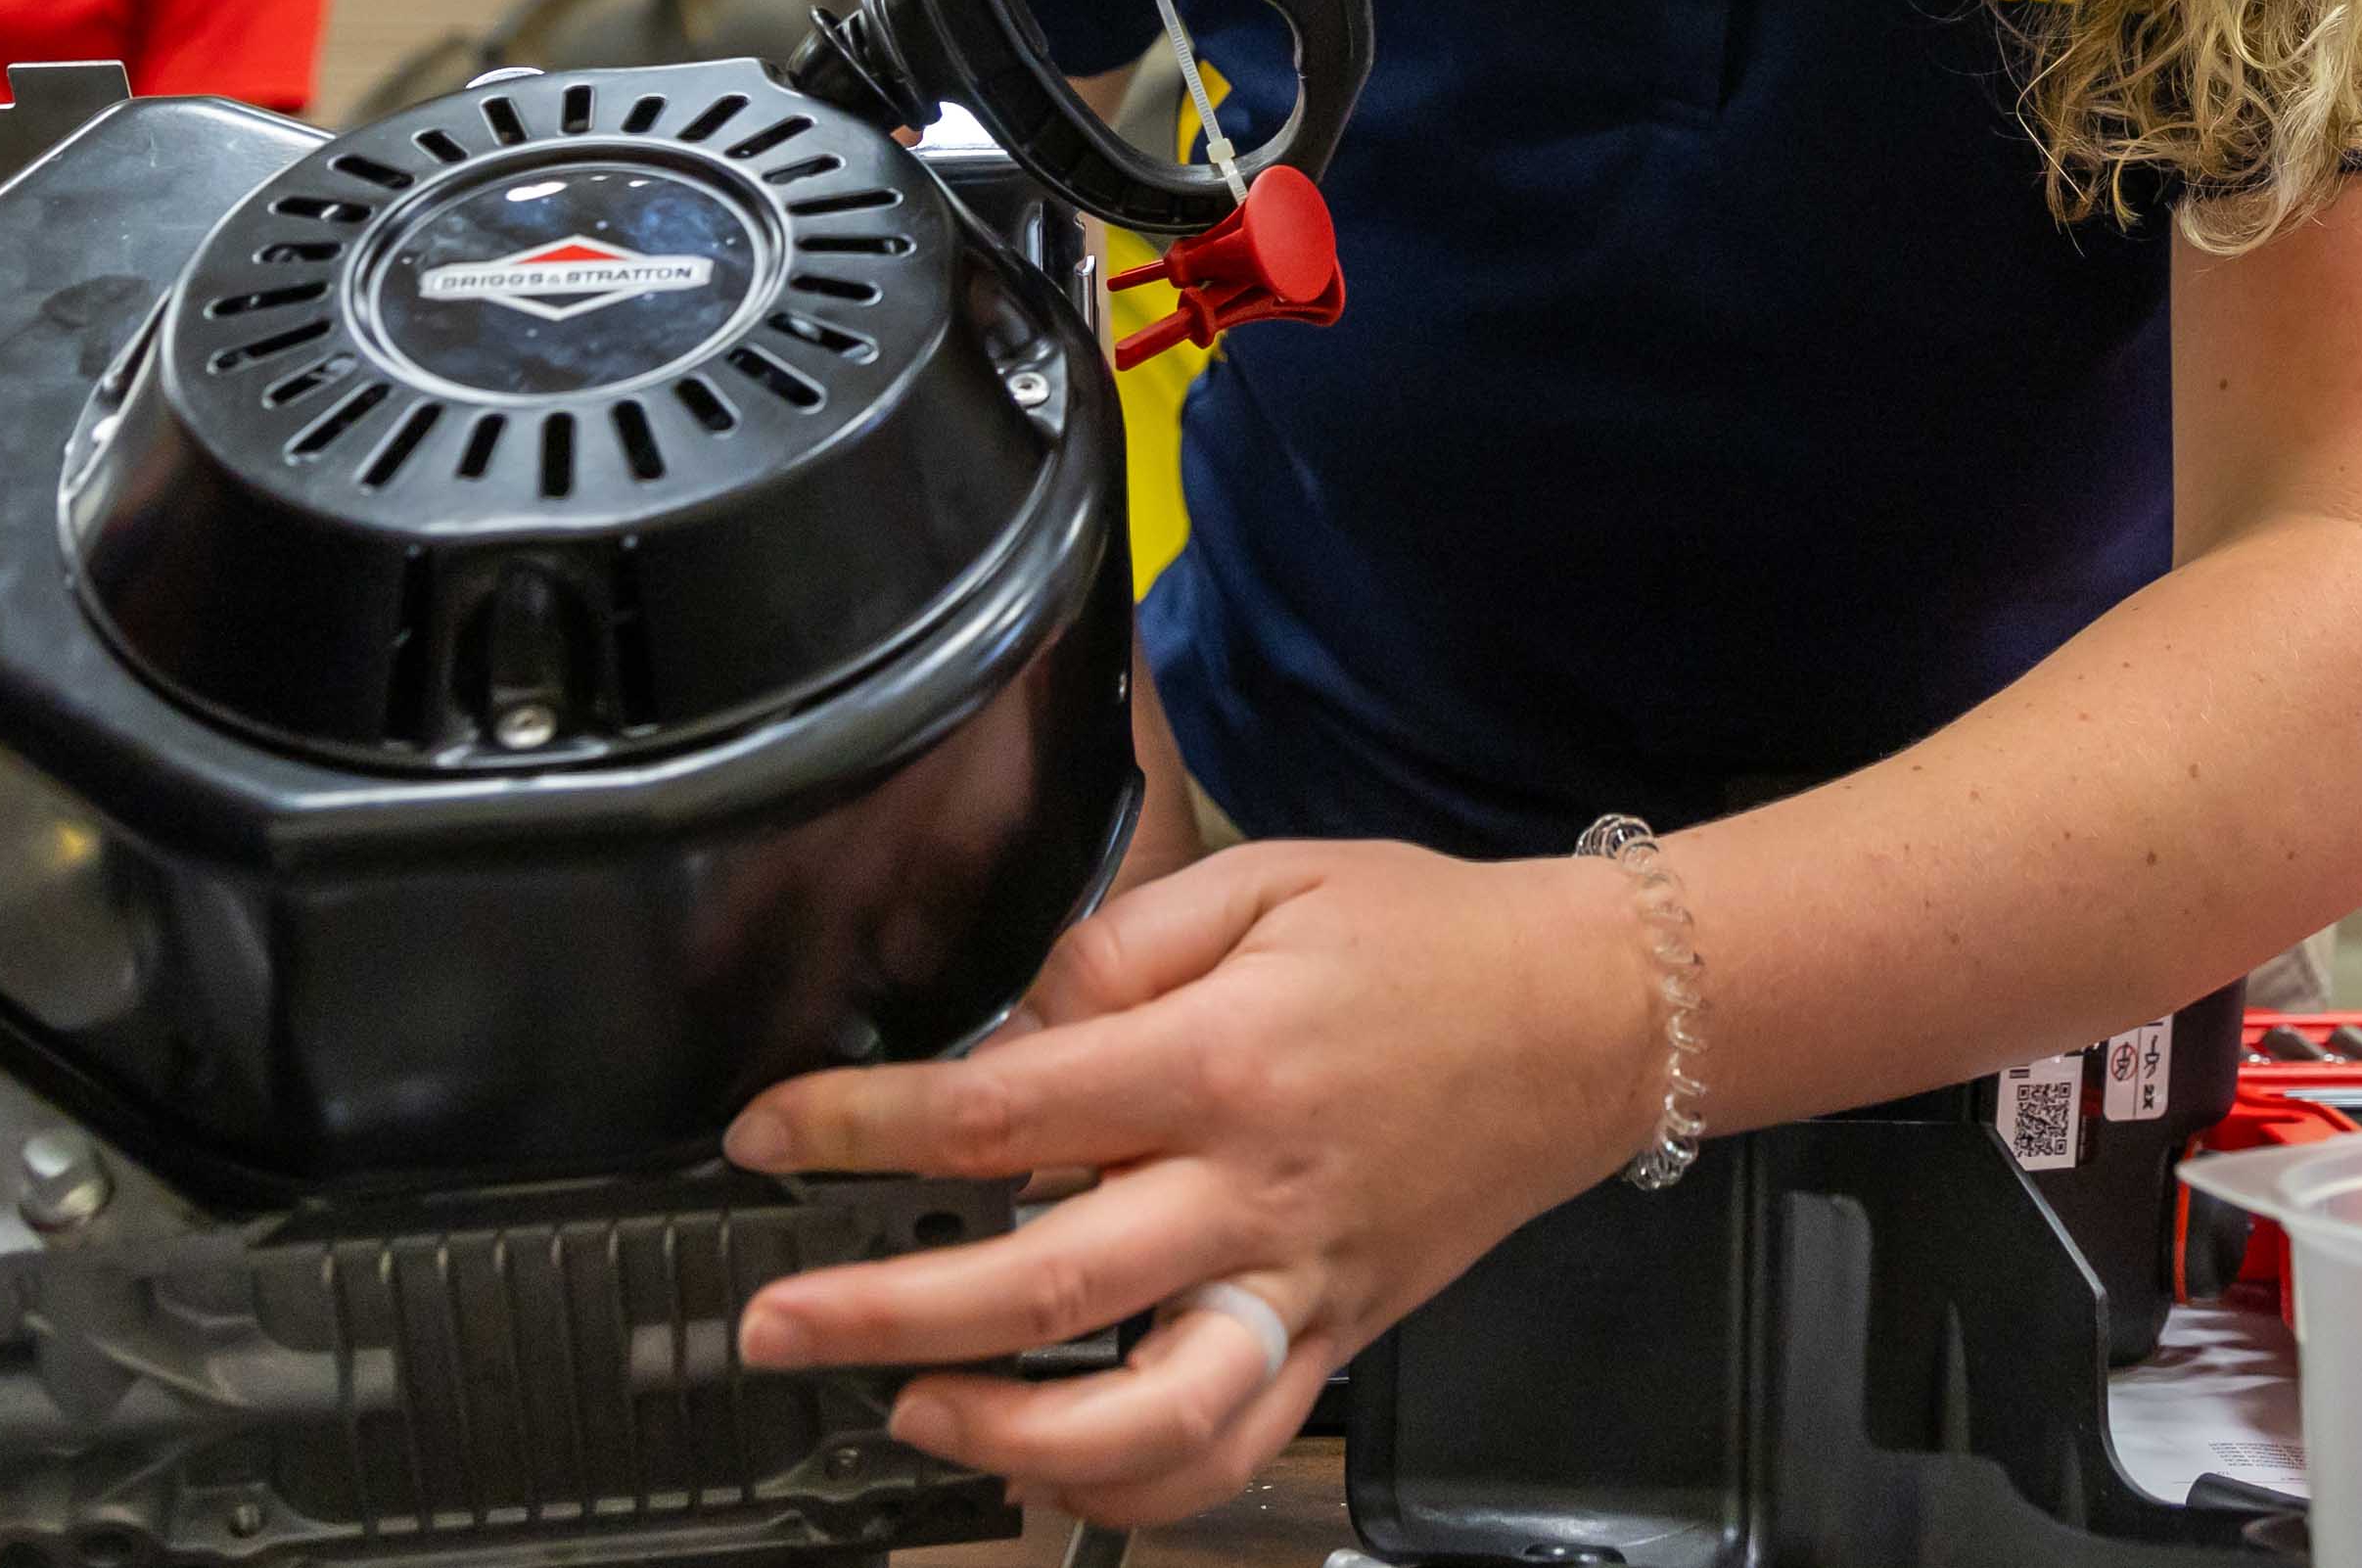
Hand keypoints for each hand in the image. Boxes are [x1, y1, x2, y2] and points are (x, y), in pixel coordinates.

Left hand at [723, 838, 1661, 1524]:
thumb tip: (1017, 1024)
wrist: (1589, 1019)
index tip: (771, 1137)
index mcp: (1222, 1060)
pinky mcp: (1338, 1338)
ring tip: (908, 1406)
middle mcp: (1256, 1191)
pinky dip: (1131, 1484)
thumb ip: (1120, 942)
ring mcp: (1300, 1284)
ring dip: (1006, 1433)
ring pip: (1147, 1413)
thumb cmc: (1427, 940)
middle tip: (773, 1320)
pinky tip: (1047, 1464)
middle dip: (884, 1311)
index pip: (1002, 1110)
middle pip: (1044, 1284)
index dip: (862, 1129)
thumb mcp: (1266, 877)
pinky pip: (1232, 1449)